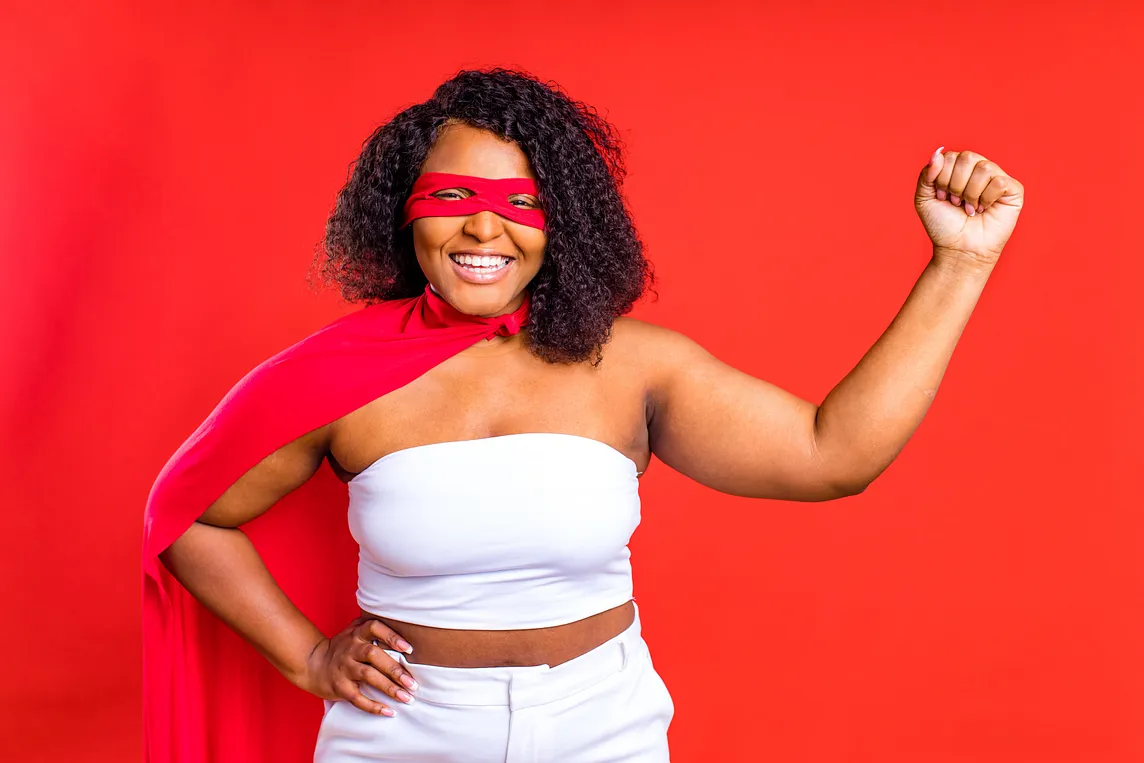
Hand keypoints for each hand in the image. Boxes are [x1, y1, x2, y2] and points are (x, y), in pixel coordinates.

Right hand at [299, 616, 418, 715]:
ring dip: (389, 688)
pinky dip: (373, 706)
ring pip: (369, 676)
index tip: (409, 649)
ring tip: (407, 698)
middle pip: (374, 655)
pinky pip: (357, 698)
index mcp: (357, 634)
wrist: (313, 663)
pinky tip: (389, 711)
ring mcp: (344, 668)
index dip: (392, 637)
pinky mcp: (340, 687)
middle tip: (413, 684)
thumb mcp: (353, 631)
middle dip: (395, 670)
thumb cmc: (343, 647)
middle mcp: (350, 649)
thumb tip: (406, 627)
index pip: (375, 628)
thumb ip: (373, 627)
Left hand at [915, 147, 1024, 269]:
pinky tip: (984, 210)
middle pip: (967, 157)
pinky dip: (987, 198)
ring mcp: (997, 178)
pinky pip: (999, 182)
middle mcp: (979, 169)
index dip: (942, 178)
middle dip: (955, 185)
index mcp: (959, 168)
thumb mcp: (924, 199)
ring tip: (970, 208)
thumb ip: (926, 174)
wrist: (958, 249)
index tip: (942, 198)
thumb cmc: (943, 226)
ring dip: (970, 193)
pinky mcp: (1013, 190)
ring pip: (984, 168)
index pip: (950, 156)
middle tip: (956, 203)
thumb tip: (938, 152)